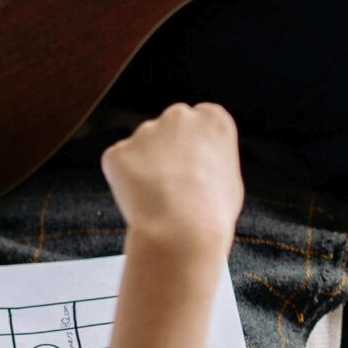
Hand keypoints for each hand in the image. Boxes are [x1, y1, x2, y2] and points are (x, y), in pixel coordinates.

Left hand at [102, 103, 242, 268]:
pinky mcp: (119, 150)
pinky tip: (139, 200)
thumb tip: (200, 164)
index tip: (192, 163)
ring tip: (158, 198)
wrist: (182, 231)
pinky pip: (119, 163)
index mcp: (212, 119)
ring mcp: (145, 131)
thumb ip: (212, 160)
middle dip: (167, 149)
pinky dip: (124, 180)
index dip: (193, 144)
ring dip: (145, 166)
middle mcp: (179, 116)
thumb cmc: (212, 213)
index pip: (199, 119)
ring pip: (142, 146)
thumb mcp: (229, 178)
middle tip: (172, 182)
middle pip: (169, 127)